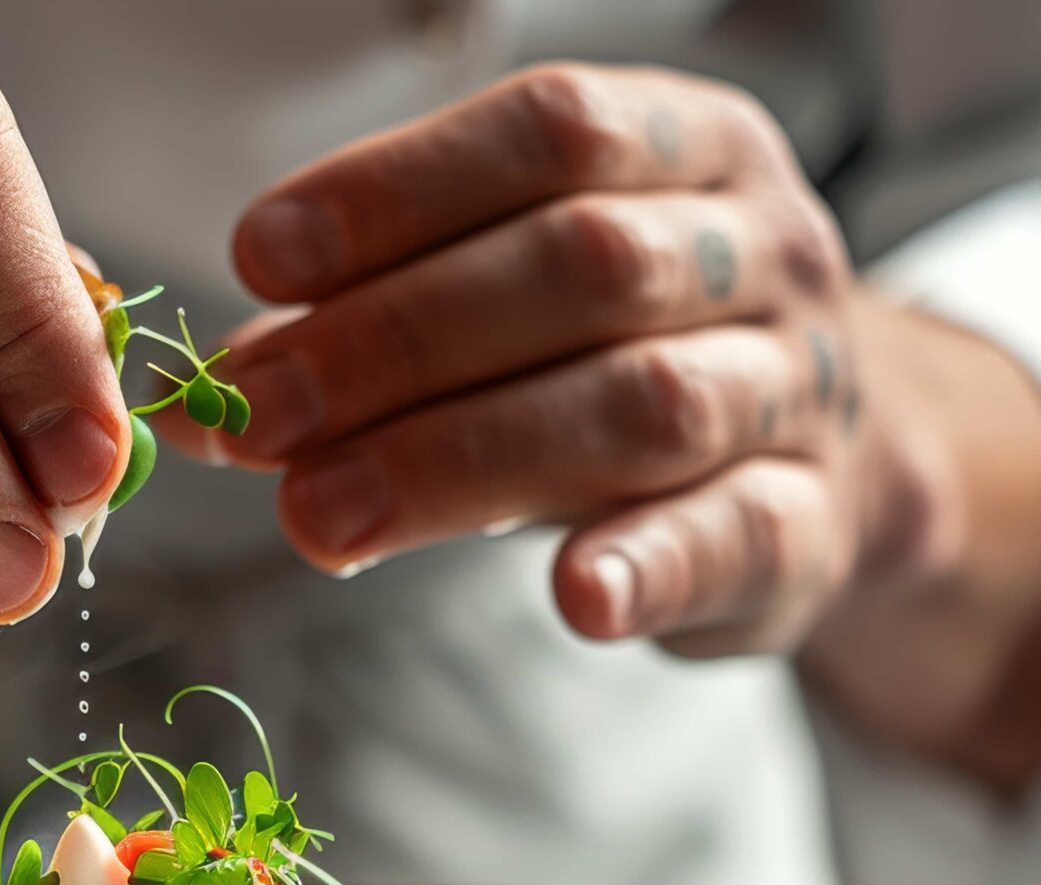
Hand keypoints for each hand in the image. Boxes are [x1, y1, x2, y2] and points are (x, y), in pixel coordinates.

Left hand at [182, 64, 1040, 788]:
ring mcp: (800, 392)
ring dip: (462, 462)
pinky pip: (738, 536)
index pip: (548, 131)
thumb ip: (382, 324)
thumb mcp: (521, 303)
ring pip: (645, 405)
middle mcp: (762, 254)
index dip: (397, 190)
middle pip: (580, 270)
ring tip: (323, 520)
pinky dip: (647, 564)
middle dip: (396, 342)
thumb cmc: (632, 357)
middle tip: (261, 419)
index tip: (261, 260)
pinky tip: (569, 596)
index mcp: (690, 149)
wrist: (832, 463)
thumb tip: (208, 396)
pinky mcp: (811, 527)